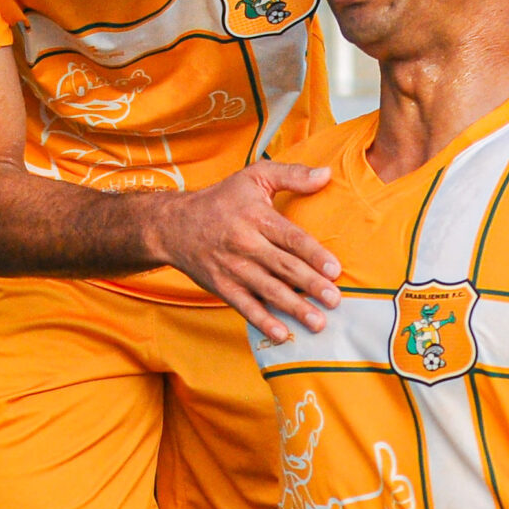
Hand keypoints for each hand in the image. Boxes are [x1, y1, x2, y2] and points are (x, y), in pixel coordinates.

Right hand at [149, 163, 341, 343]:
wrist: (173, 226)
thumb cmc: (221, 200)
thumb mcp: (253, 178)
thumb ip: (291, 175)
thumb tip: (327, 174)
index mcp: (257, 217)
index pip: (291, 238)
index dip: (313, 254)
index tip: (335, 270)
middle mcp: (245, 244)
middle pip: (284, 267)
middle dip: (310, 285)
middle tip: (335, 300)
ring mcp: (233, 268)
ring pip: (269, 290)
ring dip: (294, 308)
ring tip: (318, 323)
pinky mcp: (223, 287)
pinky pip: (246, 307)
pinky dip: (263, 322)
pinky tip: (283, 335)